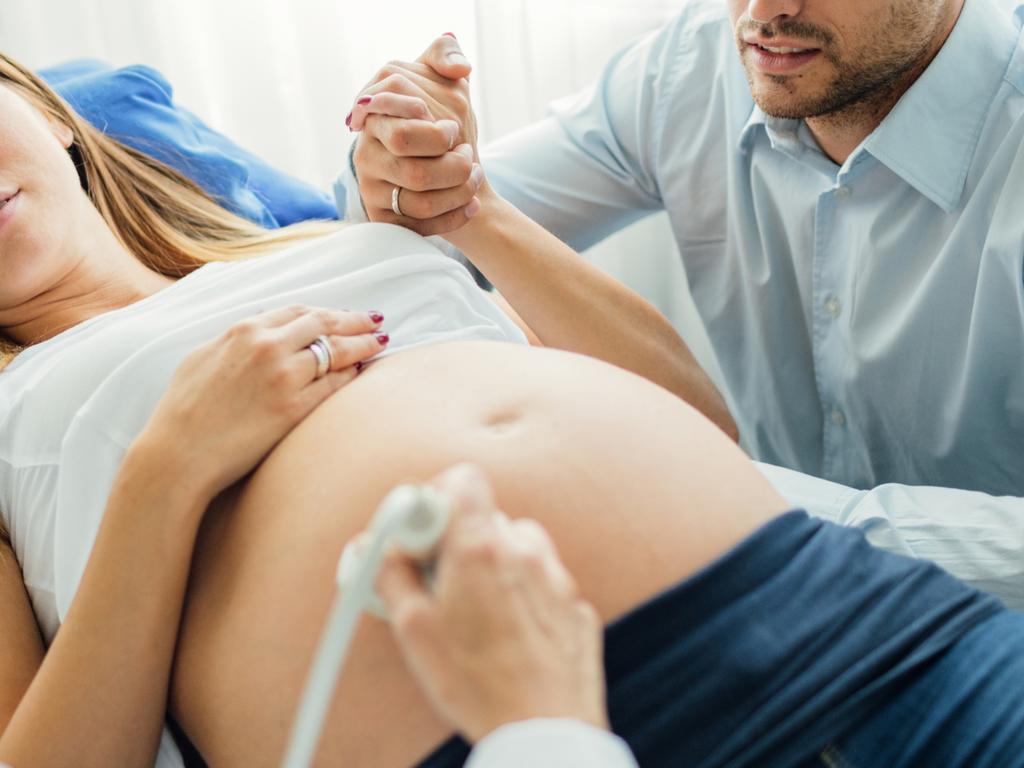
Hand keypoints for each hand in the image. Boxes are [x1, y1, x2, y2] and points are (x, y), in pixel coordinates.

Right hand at [138, 306, 387, 497]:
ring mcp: (283, 377)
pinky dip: (351, 376)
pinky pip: (333, 386)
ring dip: (362, 345)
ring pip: (336, 352)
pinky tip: (362, 373)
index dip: (326, 312)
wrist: (178, 454)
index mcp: (244, 331)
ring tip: (380, 342)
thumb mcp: (202, 358)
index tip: (343, 314)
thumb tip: (257, 334)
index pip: (298, 312)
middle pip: (324, 324)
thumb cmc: (182, 410)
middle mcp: (267, 347)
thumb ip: (234, 342)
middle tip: (375, 320)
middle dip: (354, 320)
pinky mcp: (293, 409)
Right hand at [348, 36, 484, 235]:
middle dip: (449, 152)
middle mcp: (365, 148)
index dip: (427, 118)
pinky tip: (472, 205)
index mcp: (375, 111)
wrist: (449, 179)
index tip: (451, 130)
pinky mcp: (382, 218)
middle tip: (466, 154)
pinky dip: (455, 215)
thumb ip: (445, 57)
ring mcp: (370, 185)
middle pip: (405, 144)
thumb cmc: (445, 125)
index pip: (389, 100)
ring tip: (474, 176)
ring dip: (460, 185)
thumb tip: (459, 69)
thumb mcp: (446, 85)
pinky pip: (419, 224)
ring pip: (419, 189)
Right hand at [377, 464, 608, 742]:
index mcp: (480, 547)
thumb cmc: (476, 685)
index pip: (461, 479)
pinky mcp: (575, 605)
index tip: (419, 536)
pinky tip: (508, 634)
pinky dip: (523, 595)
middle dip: (457, 543)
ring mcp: (556, 577)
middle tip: (438, 584)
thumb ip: (391, 575)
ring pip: (517, 547)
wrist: (543, 732)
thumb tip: (377, 550)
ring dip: (493, 566)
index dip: (434, 501)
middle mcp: (524, 551)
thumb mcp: (413, 631)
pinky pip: (542, 582)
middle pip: (484, 518)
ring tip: (475, 612)